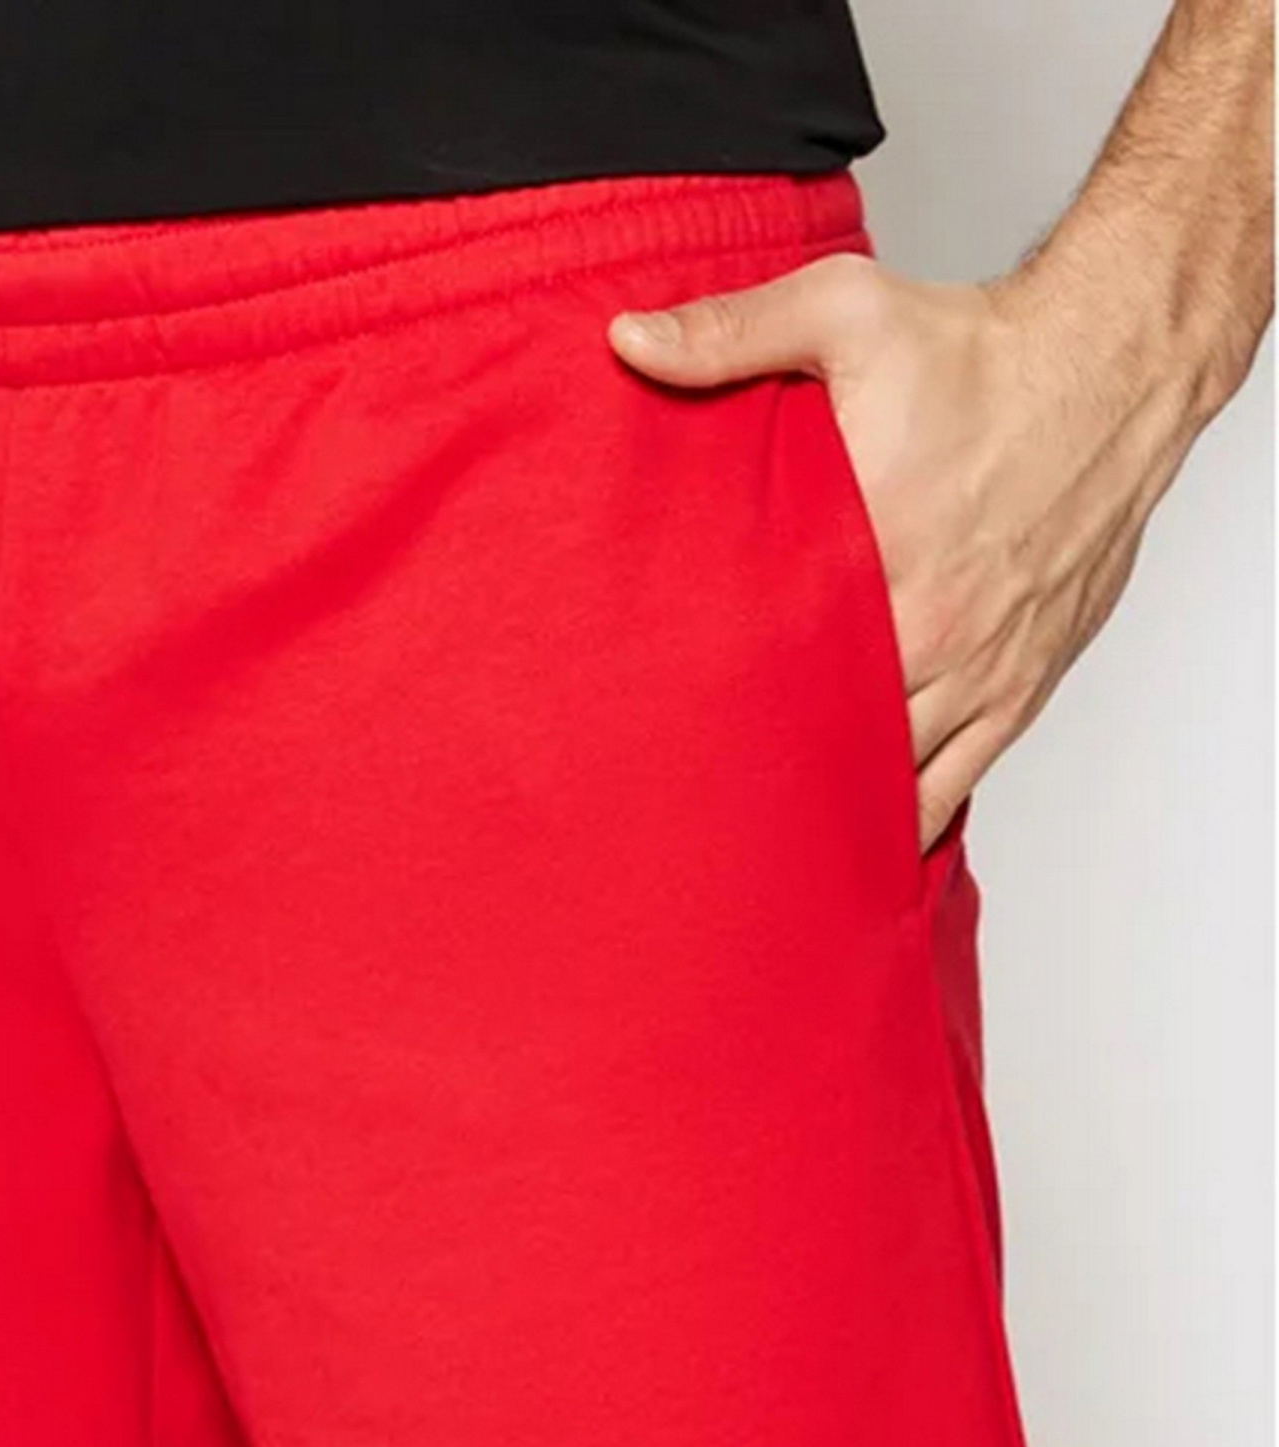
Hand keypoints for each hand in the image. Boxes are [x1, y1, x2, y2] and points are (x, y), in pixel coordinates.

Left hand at [609, 250, 1201, 849]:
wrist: (1111, 366)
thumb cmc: (981, 348)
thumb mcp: (846, 313)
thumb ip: (730, 335)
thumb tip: (628, 340)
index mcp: (876, 551)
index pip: (775, 665)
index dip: (718, 708)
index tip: (663, 730)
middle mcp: (930, 627)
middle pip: (826, 737)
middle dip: (764, 767)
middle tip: (695, 797)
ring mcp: (979, 667)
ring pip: (889, 779)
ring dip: (830, 802)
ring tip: (759, 830)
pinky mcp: (1021, 684)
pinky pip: (956, 784)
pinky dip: (906, 818)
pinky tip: (857, 839)